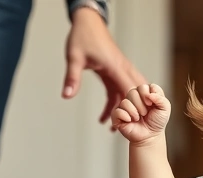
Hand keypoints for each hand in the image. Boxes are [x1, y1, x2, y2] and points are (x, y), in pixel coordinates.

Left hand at [63, 8, 147, 126]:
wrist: (88, 22)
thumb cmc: (82, 37)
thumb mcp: (74, 58)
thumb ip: (72, 78)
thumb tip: (66, 96)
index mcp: (115, 66)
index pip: (130, 90)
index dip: (133, 107)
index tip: (129, 122)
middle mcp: (123, 68)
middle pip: (135, 94)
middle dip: (133, 112)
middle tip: (127, 130)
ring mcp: (121, 70)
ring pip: (130, 93)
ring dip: (125, 110)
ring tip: (115, 129)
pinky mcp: (116, 71)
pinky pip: (120, 90)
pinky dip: (117, 105)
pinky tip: (105, 118)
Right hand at [112, 83, 170, 143]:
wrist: (150, 136)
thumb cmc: (157, 122)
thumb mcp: (165, 109)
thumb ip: (161, 99)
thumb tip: (150, 94)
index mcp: (144, 93)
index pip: (143, 87)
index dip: (147, 94)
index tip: (151, 104)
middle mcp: (134, 97)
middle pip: (133, 92)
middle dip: (141, 105)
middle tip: (145, 114)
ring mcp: (125, 106)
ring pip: (125, 101)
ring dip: (134, 112)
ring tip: (138, 118)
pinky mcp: (117, 115)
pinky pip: (117, 111)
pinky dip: (125, 116)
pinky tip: (130, 120)